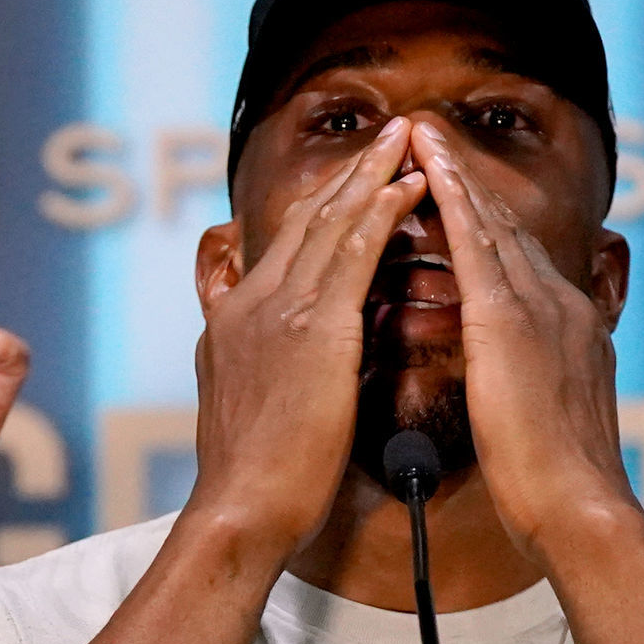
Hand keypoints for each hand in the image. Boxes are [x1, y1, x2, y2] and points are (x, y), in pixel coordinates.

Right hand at [188, 117, 432, 557]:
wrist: (242, 509)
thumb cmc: (254, 480)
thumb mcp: (244, 407)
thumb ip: (264, 367)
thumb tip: (288, 358)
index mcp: (236, 320)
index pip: (285, 245)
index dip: (325, 206)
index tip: (358, 178)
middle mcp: (252, 301)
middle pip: (306, 218)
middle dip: (351, 173)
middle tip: (390, 133)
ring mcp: (279, 309)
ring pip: (329, 222)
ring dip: (371, 175)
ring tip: (406, 138)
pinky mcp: (311, 327)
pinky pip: (351, 252)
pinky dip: (380, 213)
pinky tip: (408, 187)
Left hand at [413, 118, 638, 561]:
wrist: (579, 510)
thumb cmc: (555, 488)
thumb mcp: (547, 420)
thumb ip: (534, 387)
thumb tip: (523, 386)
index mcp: (564, 329)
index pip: (516, 258)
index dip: (484, 216)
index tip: (455, 182)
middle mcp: (556, 306)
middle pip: (505, 225)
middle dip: (468, 178)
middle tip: (430, 132)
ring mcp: (538, 309)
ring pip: (490, 223)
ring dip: (455, 172)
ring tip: (421, 131)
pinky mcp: (511, 324)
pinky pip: (477, 248)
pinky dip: (453, 202)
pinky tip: (428, 170)